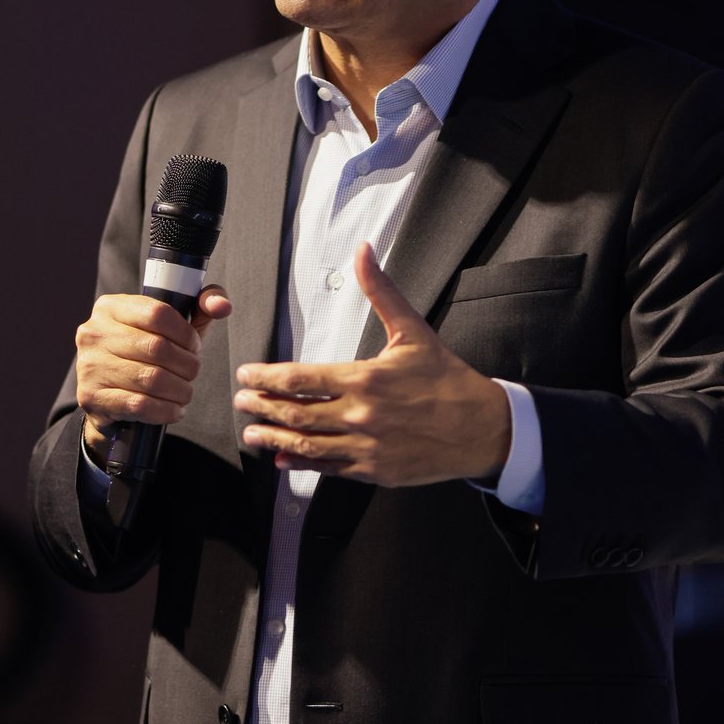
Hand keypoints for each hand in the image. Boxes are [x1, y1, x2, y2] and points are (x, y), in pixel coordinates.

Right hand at [76, 286, 231, 462]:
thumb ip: (200, 307)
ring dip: (180, 389)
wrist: (107, 396)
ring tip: (185, 391)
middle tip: (192, 372)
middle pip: (157, 348)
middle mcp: (94, 333)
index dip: (185, 333)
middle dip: (186, 364)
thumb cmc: (144, 354)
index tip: (194, 346)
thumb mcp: (170, 326)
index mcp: (111, 307)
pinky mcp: (92, 397)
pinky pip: (140, 405)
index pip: (158, 313)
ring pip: (151, 379)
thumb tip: (222, 306)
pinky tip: (174, 409)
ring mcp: (89, 365)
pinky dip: (166, 410)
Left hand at [234, 243, 510, 485]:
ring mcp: (366, 447)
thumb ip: (381, 292)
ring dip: (273, 439)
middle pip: (295, 414)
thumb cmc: (447, 379)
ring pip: (306, 445)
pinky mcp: (375, 471)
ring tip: (253, 433)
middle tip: (241, 402)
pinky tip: (284, 460)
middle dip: (261, 407)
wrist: (482, 428)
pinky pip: (329, 469)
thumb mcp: (414, 331)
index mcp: (365, 379)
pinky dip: (302, 464)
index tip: (247, 374)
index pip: (300, 379)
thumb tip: (363, 252)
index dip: (266, 378)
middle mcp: (360, 415)